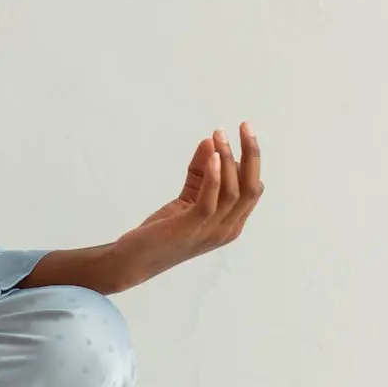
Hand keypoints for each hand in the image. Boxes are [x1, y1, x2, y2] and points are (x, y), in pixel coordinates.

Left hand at [112, 123, 262, 288]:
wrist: (135, 260)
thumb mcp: (187, 199)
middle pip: (252, 188)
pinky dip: (215, 175)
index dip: (250, 161)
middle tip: (246, 126)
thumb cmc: (163, 231)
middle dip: (252, 154)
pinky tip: (212, 154)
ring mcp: (211, 230)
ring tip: (220, 134)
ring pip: (233, 191)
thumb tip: (209, 141)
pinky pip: (211, 199)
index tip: (240, 135)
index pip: (252, 190)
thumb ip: (200, 173)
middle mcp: (227, 229)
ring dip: (229, 158)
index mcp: (231, 224)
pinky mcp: (191, 226)